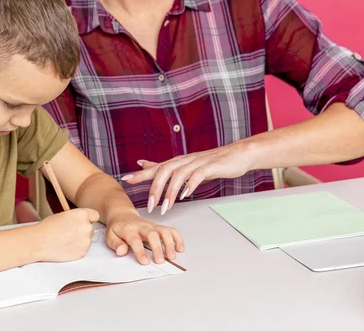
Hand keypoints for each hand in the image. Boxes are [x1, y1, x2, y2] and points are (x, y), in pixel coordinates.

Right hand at [36, 208, 99, 261]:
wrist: (40, 242)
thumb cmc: (48, 227)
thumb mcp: (63, 215)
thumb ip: (76, 217)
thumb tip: (81, 222)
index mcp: (82, 215)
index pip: (95, 216)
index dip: (89, 219)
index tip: (83, 222)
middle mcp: (87, 227)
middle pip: (90, 229)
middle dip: (82, 231)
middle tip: (69, 233)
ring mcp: (86, 241)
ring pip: (87, 240)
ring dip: (79, 241)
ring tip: (65, 240)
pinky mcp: (82, 252)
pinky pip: (82, 250)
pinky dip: (76, 249)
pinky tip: (65, 247)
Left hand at [105, 211, 183, 264]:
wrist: (122, 215)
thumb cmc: (117, 228)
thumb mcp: (110, 236)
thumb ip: (116, 244)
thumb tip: (121, 251)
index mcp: (128, 229)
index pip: (135, 240)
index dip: (140, 251)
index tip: (145, 262)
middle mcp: (142, 226)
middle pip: (152, 234)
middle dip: (157, 248)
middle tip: (160, 261)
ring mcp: (152, 226)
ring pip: (164, 231)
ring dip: (170, 243)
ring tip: (171, 257)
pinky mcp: (159, 227)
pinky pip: (171, 230)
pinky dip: (177, 238)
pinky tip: (180, 249)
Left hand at [121, 142, 255, 214]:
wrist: (237, 155)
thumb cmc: (211, 163)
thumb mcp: (186, 165)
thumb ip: (165, 167)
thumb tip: (142, 164)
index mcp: (178, 162)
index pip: (156, 167)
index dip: (141, 173)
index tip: (126, 179)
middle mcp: (185, 160)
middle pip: (165, 171)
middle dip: (155, 188)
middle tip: (150, 206)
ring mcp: (198, 162)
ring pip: (179, 175)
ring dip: (170, 192)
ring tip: (165, 208)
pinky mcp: (211, 166)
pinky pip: (198, 175)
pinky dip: (190, 185)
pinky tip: (185, 195)